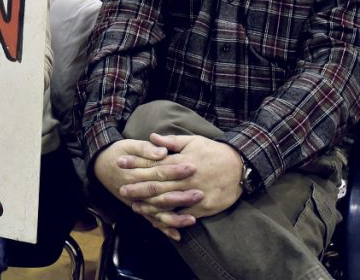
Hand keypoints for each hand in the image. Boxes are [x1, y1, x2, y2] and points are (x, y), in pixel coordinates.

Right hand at [93, 139, 195, 239]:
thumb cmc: (118, 152)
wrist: (100, 166)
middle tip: (200, 194)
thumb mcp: (129, 145)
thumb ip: (146, 148)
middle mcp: (135, 190)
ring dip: (175, 218)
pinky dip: (164, 229)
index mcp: (135, 172)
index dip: (175, 170)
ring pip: (157, 212)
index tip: (192, 167)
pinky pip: (152, 220)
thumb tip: (163, 152)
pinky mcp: (138, 208)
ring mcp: (137, 201)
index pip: (158, 172)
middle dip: (180, 196)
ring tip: (193, 219)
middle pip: (160, 194)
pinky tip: (177, 235)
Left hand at [127, 134, 244, 221]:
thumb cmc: (214, 152)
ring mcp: (193, 195)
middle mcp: (184, 179)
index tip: (120, 163)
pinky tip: (156, 222)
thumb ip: (171, 141)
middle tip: (121, 190)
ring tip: (134, 207)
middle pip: (156, 184)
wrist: (239, 167)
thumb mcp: (193, 141)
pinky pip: (181, 215)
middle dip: (137, 187)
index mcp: (180, 162)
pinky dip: (168, 220)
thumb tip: (152, 137)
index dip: (135, 163)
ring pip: (167, 202)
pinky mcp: (202, 208)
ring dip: (149, 205)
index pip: (153, 162)